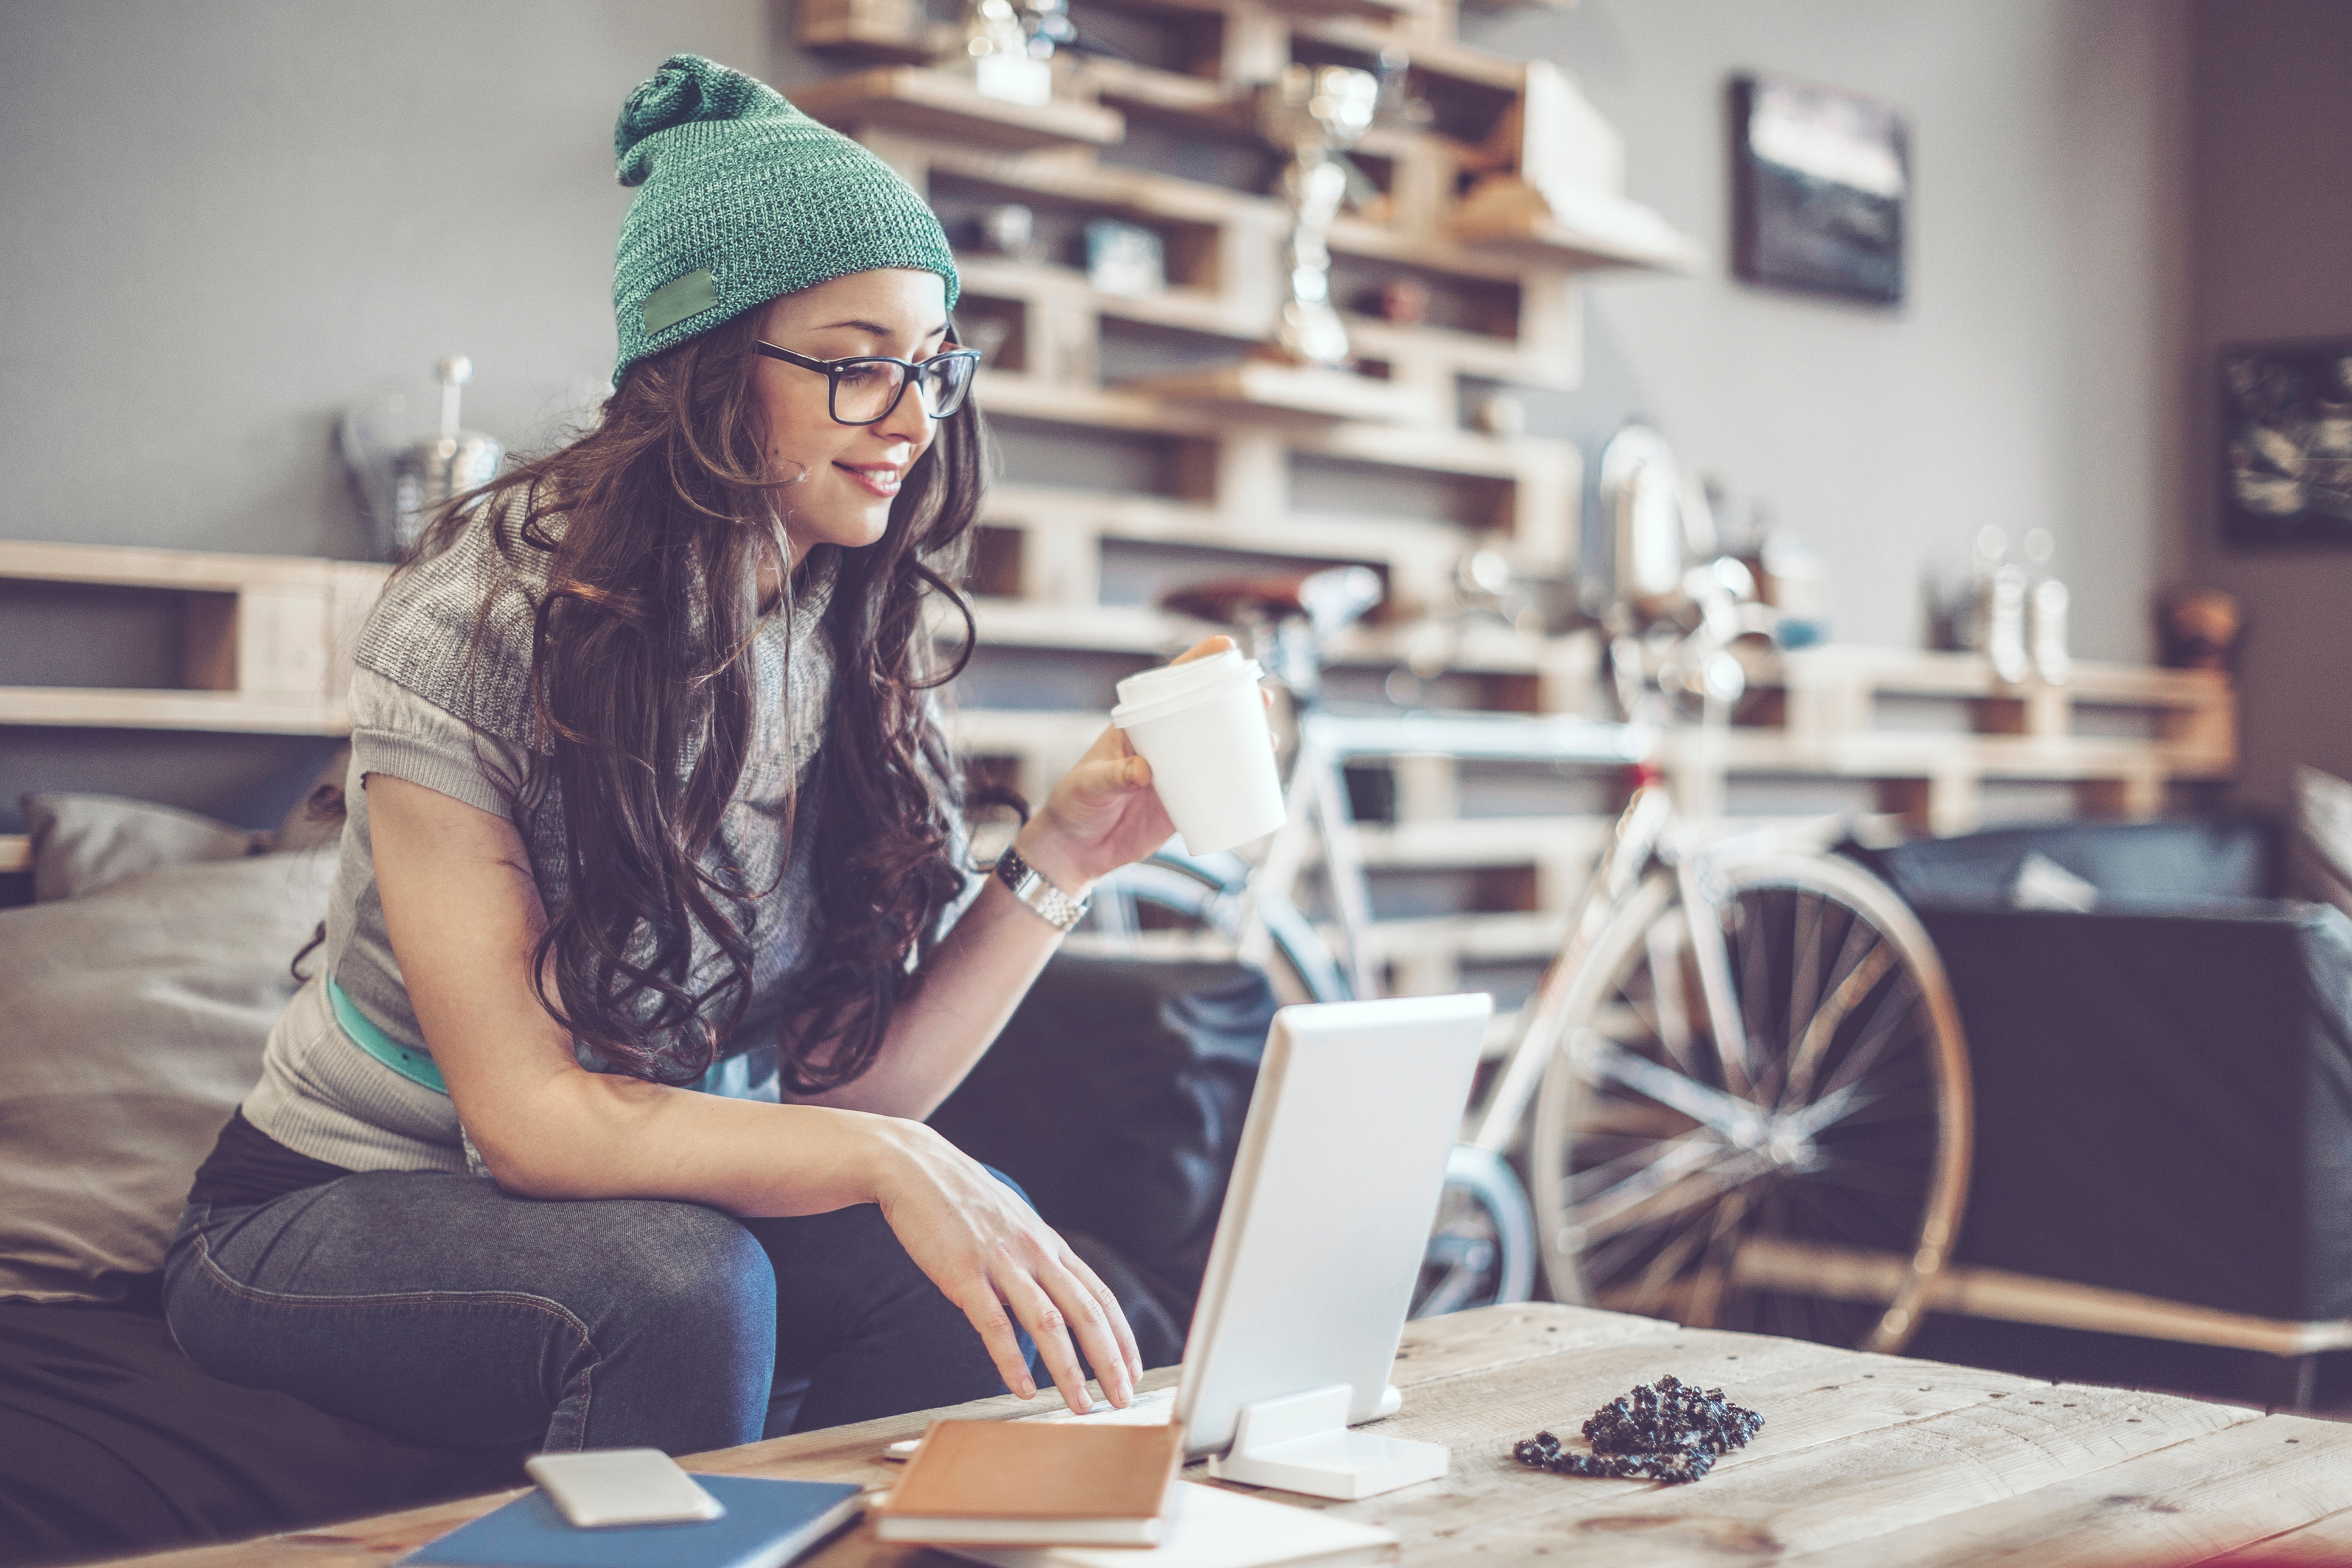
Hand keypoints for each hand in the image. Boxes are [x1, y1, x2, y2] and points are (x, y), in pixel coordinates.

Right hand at [870, 1119, 1142, 1412]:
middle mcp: (1035, 1253)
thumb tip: (1047, 1302)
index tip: (1134, 1372)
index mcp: (1049, 1246)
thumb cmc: (964, 1201)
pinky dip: (1011, 1360)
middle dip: (1109, 1361)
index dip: (1121, 1337)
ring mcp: (1001, 1262)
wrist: (916, 1167)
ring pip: (1048, 1322)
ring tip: (1080, 1405)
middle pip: (1085, 1313)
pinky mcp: (963, 1273)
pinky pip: (993, 1323)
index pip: (1100, 1296)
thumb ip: (1034, 1262)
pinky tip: (1023, 1388)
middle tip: (1123, 1400)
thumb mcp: (1014, 1226)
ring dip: (1068, 1369)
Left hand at [1017, 636, 1241, 889]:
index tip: (1226, 647)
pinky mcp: (1183, 804)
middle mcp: (1161, 743)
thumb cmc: (1074, 805)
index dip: (1199, 662)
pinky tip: (1261, 779)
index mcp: (1137, 725)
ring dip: (1246, 740)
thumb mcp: (1090, 785)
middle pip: (1204, 713)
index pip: (1169, 684)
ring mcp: (1175, 773)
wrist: (1076, 849)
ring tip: (1269, 738)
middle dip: (1237, 701)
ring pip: (1217, 748)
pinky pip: (1217, 788)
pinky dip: (1240, 782)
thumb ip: (1113, 777)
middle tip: (1262, 698)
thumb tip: (1146, 772)